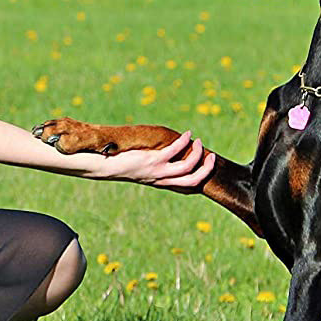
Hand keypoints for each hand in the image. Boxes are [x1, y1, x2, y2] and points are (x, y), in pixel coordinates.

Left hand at [92, 129, 215, 192]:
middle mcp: (162, 179)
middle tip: (211, 156)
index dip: (202, 176)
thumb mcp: (144, 169)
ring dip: (196, 153)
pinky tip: (186, 134)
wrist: (108, 166)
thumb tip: (166, 155)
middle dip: (206, 168)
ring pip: (187, 167)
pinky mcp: (152, 160)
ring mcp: (158, 170)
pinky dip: (183, 142)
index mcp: (162, 183)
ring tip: (197, 141)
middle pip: (193, 180)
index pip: (188, 186)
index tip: (207, 164)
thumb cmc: (125, 165)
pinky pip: (174, 151)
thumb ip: (157, 166)